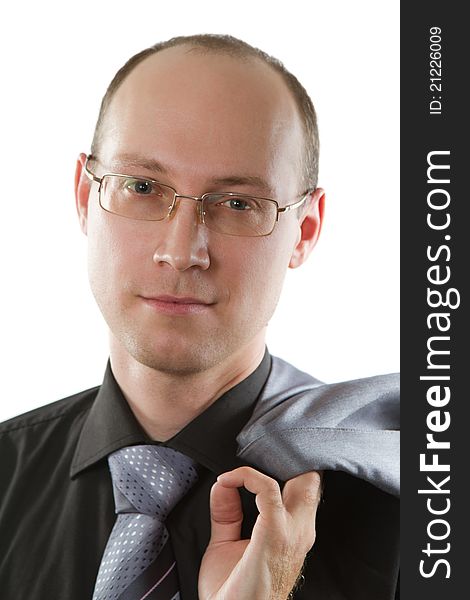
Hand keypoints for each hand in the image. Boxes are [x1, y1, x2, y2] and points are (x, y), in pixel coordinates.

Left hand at [198, 466, 321, 599]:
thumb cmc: (233, 590)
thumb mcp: (227, 543)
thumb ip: (226, 512)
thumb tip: (223, 484)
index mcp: (294, 532)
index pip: (305, 486)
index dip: (286, 465)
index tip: (255, 457)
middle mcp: (300, 530)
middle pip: (311, 479)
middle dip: (288, 458)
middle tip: (256, 451)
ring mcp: (291, 533)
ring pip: (301, 479)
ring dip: (272, 463)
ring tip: (242, 466)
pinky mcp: (274, 535)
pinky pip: (268, 490)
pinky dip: (249, 477)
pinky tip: (230, 480)